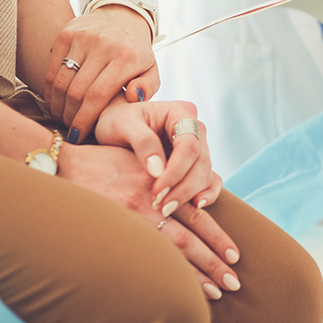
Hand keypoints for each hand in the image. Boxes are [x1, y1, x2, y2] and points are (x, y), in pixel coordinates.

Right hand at [45, 6, 158, 142]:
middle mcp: (103, 45)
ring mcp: (82, 37)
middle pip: (76, 91)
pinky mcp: (66, 33)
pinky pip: (53, 68)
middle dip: (70, 116)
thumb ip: (148, 87)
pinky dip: (51, 89)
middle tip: (70, 129)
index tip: (78, 136)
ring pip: (62, 81)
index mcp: (126, 57)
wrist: (122, 16)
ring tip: (62, 117)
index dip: (84, 120)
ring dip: (58, 105)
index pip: (98, 95)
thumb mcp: (151, 70)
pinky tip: (55, 101)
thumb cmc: (136, 52)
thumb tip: (133, 98)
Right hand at [58, 142, 239, 298]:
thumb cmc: (101, 162)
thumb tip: (190, 199)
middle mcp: (150, 202)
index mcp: (160, 184)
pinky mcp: (113, 228)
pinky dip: (163, 272)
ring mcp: (131, 218)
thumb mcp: (139, 161)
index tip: (235, 255)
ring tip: (216, 292)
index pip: (196, 214)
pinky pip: (144, 257)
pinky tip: (175, 289)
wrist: (63, 164)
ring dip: (195, 273)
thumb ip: (163, 178)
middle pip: (190, 238)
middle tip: (234, 282)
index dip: (217, 237)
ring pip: (171, 251)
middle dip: (214, 261)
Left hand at [95, 99, 221, 216]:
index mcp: (180, 113)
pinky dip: (207, 194)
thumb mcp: (122, 125)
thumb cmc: (116, 121)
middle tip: (161, 206)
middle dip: (183, 187)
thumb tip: (158, 171)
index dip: (176, 170)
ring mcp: (198, 147)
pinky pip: (210, 180)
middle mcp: (194, 129)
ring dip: (189, 195)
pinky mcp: (195, 164)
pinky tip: (195, 207)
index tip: (158, 190)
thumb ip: (142, 142)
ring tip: (165, 210)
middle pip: (201, 162)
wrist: (113, 128)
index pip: (189, 145)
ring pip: (205, 174)